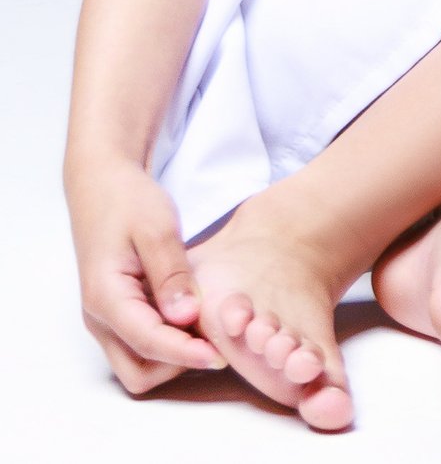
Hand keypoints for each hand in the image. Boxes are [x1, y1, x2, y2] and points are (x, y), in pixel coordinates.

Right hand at [65, 153, 222, 392]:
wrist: (102, 186)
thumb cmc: (129, 202)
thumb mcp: (157, 229)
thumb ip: (171, 274)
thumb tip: (186, 317)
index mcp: (106, 298)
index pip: (147, 342)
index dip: (186, 353)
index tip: (223, 355)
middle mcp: (101, 319)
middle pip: (138, 372)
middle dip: (178, 364)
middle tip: (220, 338)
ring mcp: (107, 319)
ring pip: (139, 364)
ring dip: (174, 357)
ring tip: (211, 327)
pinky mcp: (118, 314)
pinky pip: (141, 346)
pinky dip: (169, 344)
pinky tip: (198, 318)